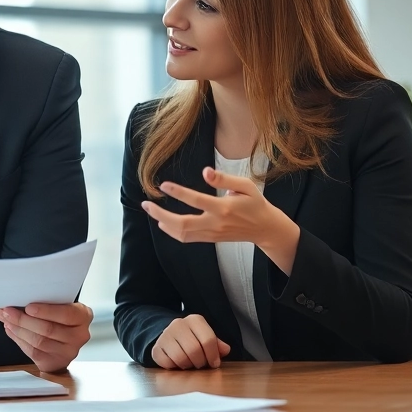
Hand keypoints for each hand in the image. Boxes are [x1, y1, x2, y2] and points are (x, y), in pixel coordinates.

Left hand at [0, 302, 92, 372]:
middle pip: (48, 329)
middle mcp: (80, 335)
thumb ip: (45, 302)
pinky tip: (12, 331)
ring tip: (6, 320)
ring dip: (18, 330)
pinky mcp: (56, 362)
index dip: (45, 311)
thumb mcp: (59, 305)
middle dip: (23, 320)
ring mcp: (69, 352)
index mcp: (83, 316)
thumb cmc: (58, 316)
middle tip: (7, 312)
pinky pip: (34, 352)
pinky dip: (19, 340)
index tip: (28, 307)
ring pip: (39, 341)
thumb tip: (17, 300)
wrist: (63, 337)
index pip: (66, 314)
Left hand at [141, 167, 301, 273]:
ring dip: (163, 223)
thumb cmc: (255, 203)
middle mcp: (215, 223)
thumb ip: (224, 179)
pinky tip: (163, 222)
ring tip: (151, 211)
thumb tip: (205, 172)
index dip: (179, 192)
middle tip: (146, 204)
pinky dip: (172, 231)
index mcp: (224, 208)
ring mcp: (212, 233)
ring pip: (182, 234)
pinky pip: (188, 238)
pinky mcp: (210, 239)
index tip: (163, 185)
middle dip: (161, 214)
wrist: (265, 228)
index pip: (196, 200)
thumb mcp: (246, 186)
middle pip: (183, 223)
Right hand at [152, 314, 230, 369]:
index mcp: (195, 320)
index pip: (208, 339)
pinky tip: (177, 363)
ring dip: (187, 365)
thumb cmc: (193, 339)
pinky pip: (167, 363)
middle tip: (201, 364)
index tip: (214, 363)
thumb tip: (225, 350)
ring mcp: (165, 335)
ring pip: (180, 357)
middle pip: (194, 350)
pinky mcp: (156, 347)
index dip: (213, 355)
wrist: (170, 336)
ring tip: (189, 363)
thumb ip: (217, 344)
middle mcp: (179, 324)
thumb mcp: (206, 338)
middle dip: (200, 362)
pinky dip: (174, 367)